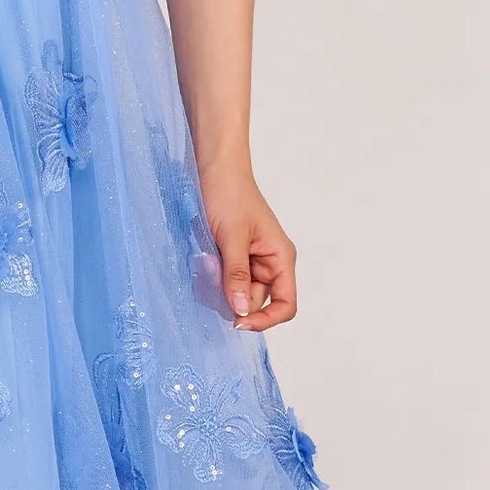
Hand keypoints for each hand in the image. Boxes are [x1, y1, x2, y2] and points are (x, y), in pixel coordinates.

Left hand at [201, 160, 297, 330]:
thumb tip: (241, 311)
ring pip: (236, 292)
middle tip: (211, 277)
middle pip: (255, 302)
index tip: (238, 322)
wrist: (213, 167)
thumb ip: (237, 274)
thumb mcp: (232, 236)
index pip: (285, 304)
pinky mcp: (232, 256)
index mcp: (281, 257)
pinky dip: (213, 276)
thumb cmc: (229, 193)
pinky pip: (224, 279)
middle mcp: (269, 263)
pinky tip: (204, 260)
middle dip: (232, 297)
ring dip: (220, 286)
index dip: (266, 320)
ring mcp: (250, 260)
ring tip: (206, 261)